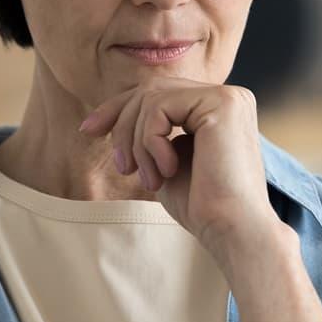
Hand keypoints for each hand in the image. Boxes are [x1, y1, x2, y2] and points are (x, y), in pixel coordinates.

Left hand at [77, 78, 282, 257]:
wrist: (233, 231)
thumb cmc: (202, 207)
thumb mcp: (165, 162)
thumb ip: (151, 134)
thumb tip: (112, 115)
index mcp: (217, 108)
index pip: (158, 94)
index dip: (118, 109)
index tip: (88, 130)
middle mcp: (227, 96)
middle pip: (151, 90)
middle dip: (121, 124)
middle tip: (122, 167)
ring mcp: (228, 96)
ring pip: (151, 97)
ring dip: (136, 142)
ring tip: (148, 179)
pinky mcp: (222, 103)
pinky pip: (160, 106)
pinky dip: (150, 141)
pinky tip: (166, 171)